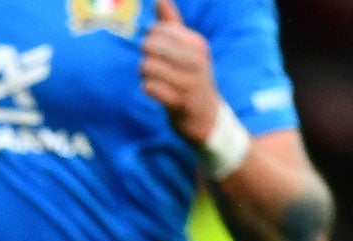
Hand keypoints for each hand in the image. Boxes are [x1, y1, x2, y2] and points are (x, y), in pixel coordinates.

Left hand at [139, 0, 220, 143]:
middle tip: (153, 66)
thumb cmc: (191, 78)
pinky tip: (156, 92)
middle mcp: (196, 60)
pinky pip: (150, 88)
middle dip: (146, 56)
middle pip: (151, 46)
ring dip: (145, 74)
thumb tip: (159, 0)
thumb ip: (172, 24)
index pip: (159, 29)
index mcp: (197, 43)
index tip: (157, 50)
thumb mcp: (188, 49)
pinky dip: (148, 89)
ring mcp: (189, 82)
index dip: (151, 38)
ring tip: (155, 79)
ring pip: (148, 66)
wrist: (206, 116)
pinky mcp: (180, 102)